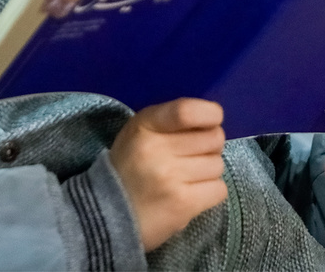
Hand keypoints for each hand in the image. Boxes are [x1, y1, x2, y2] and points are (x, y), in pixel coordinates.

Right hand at [109, 98, 227, 250]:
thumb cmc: (130, 166)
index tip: (213, 120)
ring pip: (218, 165)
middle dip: (209, 146)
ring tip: (187, 178)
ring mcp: (170, 178)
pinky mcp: (182, 205)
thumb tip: (214, 117)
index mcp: (145, 125)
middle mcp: (156, 149)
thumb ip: (172, 120)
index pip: (188, 111)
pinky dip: (210, 192)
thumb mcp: (140, 131)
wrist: (105, 214)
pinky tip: (191, 194)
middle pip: (214, 139)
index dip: (210, 114)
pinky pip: (219, 189)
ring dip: (208, 172)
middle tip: (193, 155)